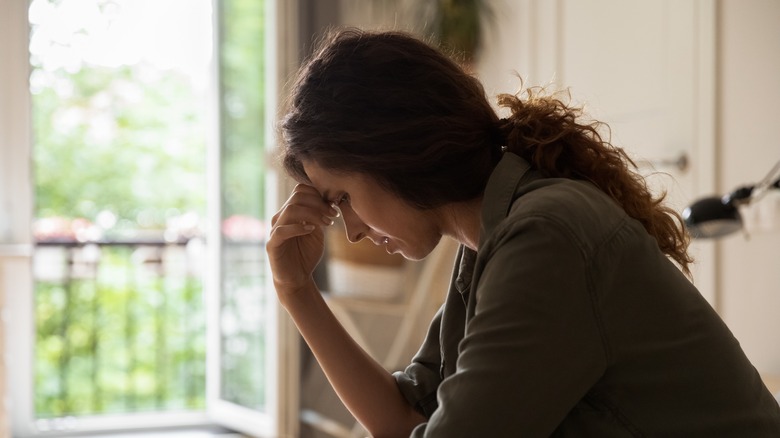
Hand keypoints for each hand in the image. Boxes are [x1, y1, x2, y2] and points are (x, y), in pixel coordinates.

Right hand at [267, 184, 338, 298]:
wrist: (297, 278)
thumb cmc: (306, 254)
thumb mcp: (317, 231)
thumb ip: (319, 216)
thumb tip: (330, 200)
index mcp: (291, 212)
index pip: (300, 190)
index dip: (318, 194)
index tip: (334, 207)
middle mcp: (281, 217)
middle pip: (297, 197)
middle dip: (319, 203)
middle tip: (333, 215)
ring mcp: (275, 230)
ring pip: (291, 210)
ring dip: (313, 214)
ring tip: (327, 223)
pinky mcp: (272, 244)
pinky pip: (282, 230)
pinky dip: (299, 227)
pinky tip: (311, 230)